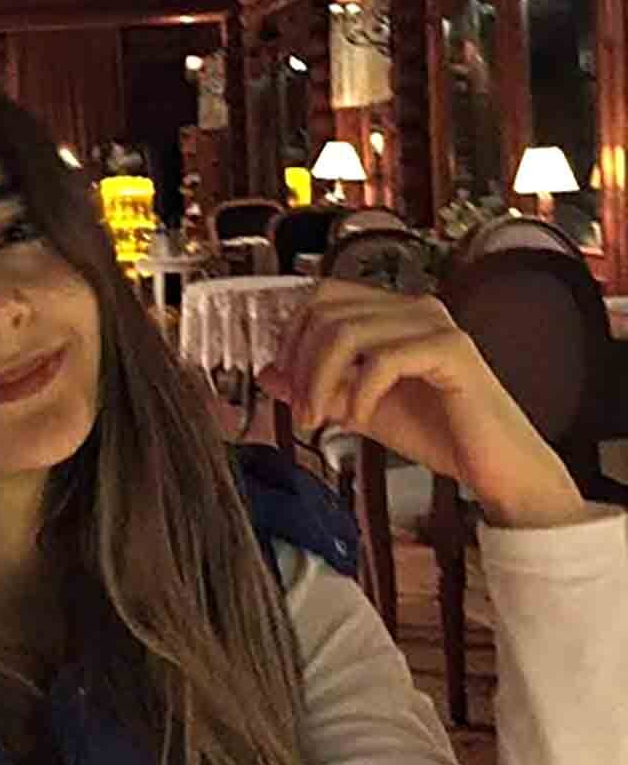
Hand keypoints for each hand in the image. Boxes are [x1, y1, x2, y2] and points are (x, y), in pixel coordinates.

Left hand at [258, 279, 590, 528]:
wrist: (495, 469)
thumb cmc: (437, 433)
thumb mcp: (357, 407)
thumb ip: (316, 386)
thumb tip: (268, 372)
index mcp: (393, 312)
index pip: (323, 295)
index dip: (292, 333)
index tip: (283, 375)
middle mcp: (414, 308)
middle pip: (327, 311)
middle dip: (301, 363)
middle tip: (301, 410)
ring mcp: (435, 325)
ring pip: (347, 333)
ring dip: (321, 382)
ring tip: (321, 420)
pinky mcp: (452, 351)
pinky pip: (384, 360)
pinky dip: (360, 393)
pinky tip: (359, 420)